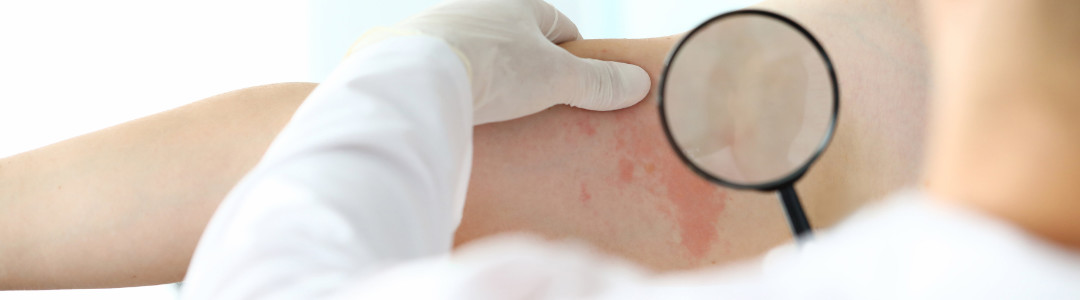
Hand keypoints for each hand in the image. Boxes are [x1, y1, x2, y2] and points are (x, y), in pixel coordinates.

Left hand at [351, 0, 650, 123]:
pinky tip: (459, 110)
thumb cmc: (491, 66)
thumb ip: (598, 82)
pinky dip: (457, 87)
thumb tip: (642, 84)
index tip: (578, 85)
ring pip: (479, 53)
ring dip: (491, 77)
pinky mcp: (410, 51)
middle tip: (541, 106)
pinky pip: (445, 68)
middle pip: (517, 41)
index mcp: (518, 3)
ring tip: (499, 113)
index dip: (574, 57)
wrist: (413, 73)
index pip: (559, 26)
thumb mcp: (556, 77)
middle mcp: (478, 7)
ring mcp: (441, 27)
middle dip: (530, 70)